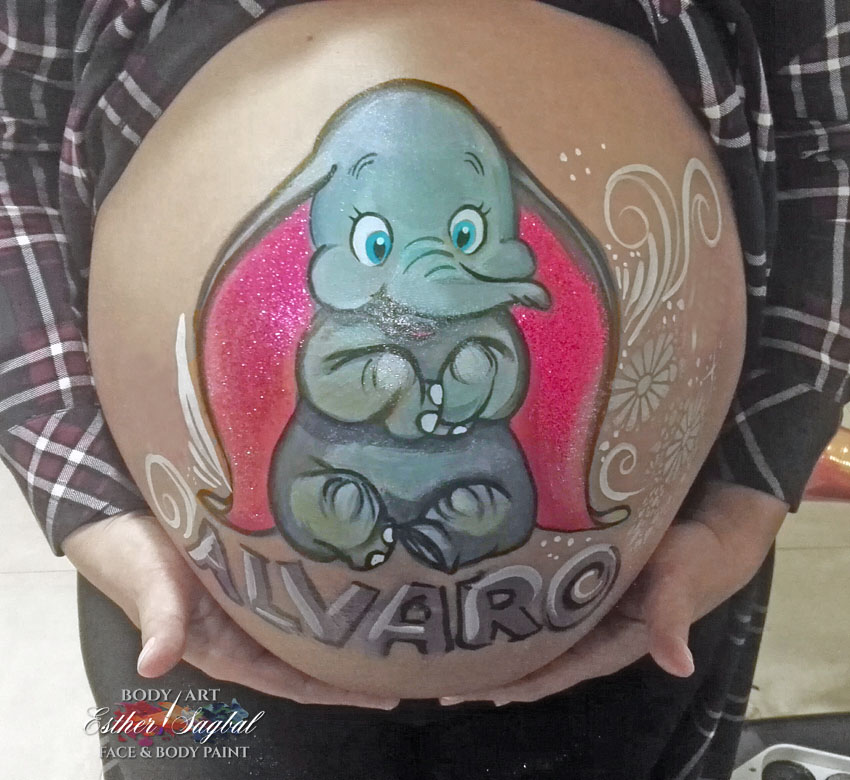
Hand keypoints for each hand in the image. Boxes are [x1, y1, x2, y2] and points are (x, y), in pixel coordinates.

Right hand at [63, 511, 398, 708]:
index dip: (339, 691)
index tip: (388, 691)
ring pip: (312, 627)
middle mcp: (248, 633)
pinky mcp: (257, 574)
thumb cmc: (135, 559)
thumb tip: (154, 663)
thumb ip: (160, 622)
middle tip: (410, 656)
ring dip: (348, 629)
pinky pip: (302, 592)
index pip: (295, 681)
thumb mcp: (151, 589)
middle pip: (313, 658)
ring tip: (398, 624)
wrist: (121, 520)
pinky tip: (362, 581)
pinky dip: (330, 595)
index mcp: (228, 650)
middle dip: (356, 664)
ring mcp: (256, 604)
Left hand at [440, 481, 787, 705]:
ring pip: (534, 634)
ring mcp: (587, 608)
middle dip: (489, 670)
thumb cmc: (694, 559)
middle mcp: (593, 632)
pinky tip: (485, 597)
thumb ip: (673, 619)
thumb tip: (678, 665)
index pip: (550, 674)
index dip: (508, 685)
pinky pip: (543, 603)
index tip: (459, 691)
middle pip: (533, 660)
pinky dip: (515, 608)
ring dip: (499, 641)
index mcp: (610, 644)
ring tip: (449, 641)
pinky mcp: (585, 583)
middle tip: (436, 671)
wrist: (714, 532)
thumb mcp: (680, 584)